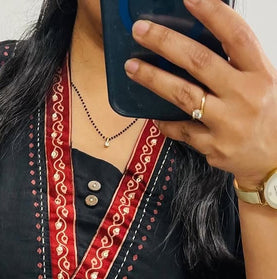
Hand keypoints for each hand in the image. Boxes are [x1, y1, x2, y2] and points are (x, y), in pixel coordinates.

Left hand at [124, 0, 276, 188]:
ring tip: (132, 67)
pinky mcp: (214, 147)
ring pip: (184, 95)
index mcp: (260, 72)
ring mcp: (228, 123)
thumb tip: (197, 38)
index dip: (212, 13)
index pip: (235, 35)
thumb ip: (236, 63)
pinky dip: (165, 121)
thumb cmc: (266, 113)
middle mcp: (245, 95)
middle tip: (140, 30)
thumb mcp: (262, 81)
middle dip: (166, 43)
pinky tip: (151, 113)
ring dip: (154, 79)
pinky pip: (182, 130)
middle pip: (200, 62)